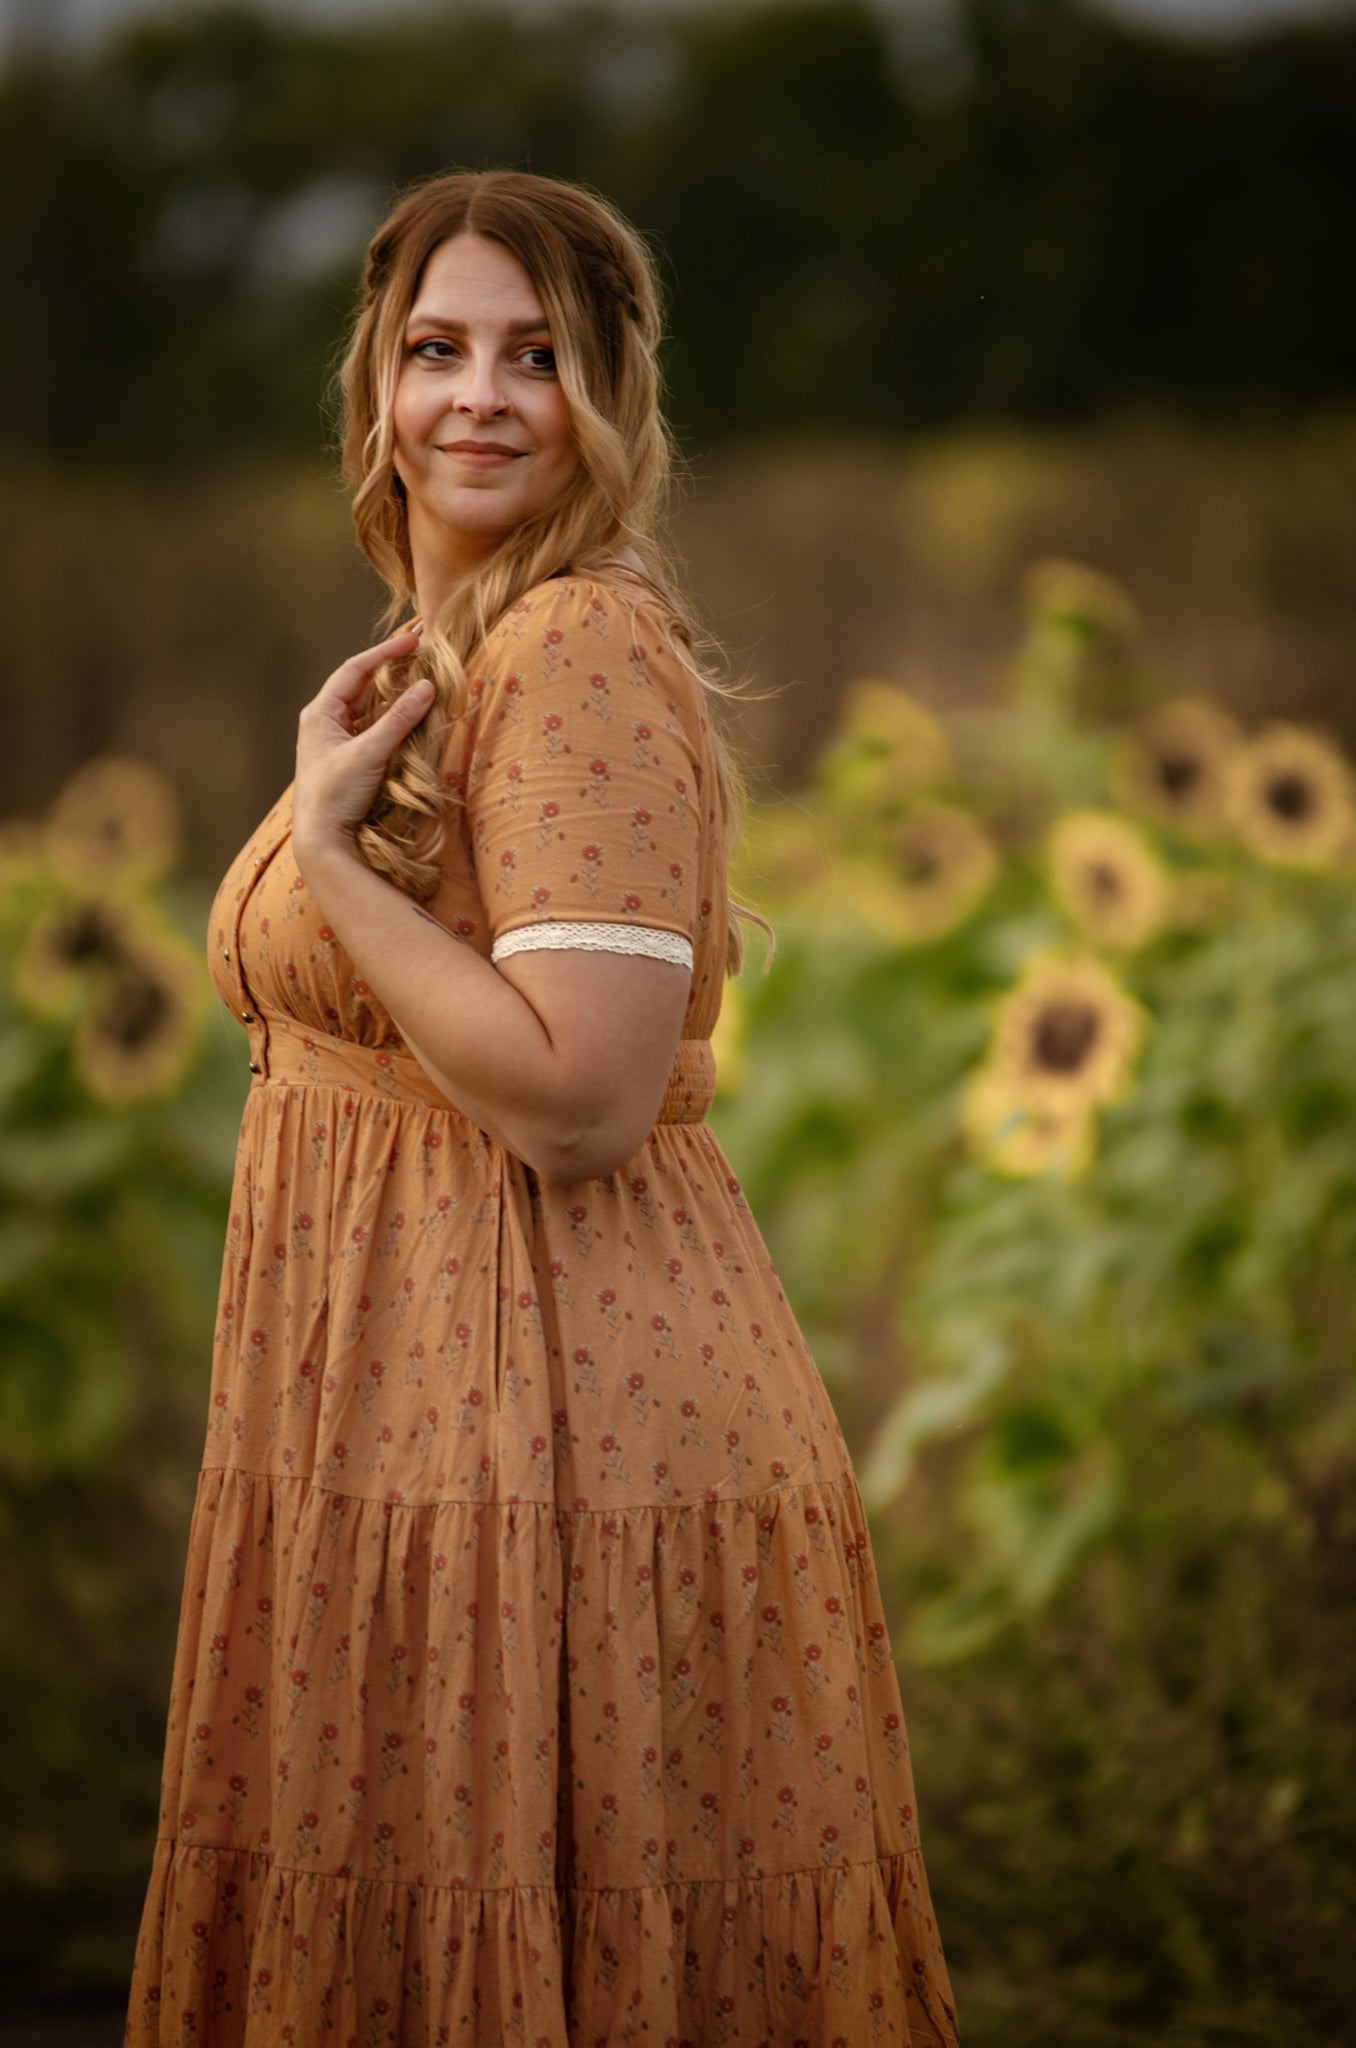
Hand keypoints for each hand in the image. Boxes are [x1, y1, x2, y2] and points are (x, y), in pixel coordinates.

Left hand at [292, 627, 433, 866]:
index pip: (355, 669)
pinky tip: (409, 717)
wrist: (322, 840)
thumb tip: (427, 686)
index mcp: (320, 713)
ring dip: (392, 695)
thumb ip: (399, 719)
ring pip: (368, 708)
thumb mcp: (370, 753)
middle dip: (390, 669)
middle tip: (419, 655)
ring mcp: (336, 741)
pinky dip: (391, 719)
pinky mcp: (348, 759)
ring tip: (420, 681)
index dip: (385, 653)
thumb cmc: (336, 794)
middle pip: (361, 685)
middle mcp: (325, 722)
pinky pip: (372, 729)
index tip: (414, 641)